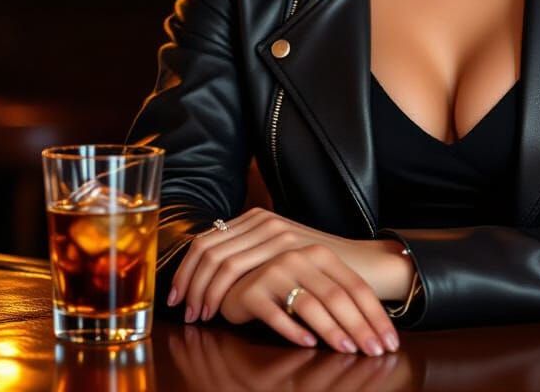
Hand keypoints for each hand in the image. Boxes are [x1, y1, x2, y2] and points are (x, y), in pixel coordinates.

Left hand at [168, 208, 399, 354]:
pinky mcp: (289, 256)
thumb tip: (209, 275)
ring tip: (202, 320)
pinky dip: (228, 301)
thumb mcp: (280, 253)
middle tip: (188, 315)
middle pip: (208, 251)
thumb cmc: (319, 268)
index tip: (177, 299)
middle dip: (190, 286)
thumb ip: (252, 255)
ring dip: (206, 295)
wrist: (362, 266)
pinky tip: (224, 318)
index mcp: (258, 219)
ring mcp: (277, 237)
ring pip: (222, 266)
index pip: (206, 240)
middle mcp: (265, 222)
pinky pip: (244, 278)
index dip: (186, 271)